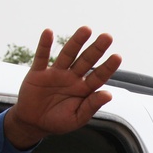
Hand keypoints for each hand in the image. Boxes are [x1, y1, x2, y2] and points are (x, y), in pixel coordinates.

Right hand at [4, 27, 121, 148]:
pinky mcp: (38, 73)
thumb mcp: (77, 118)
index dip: (108, 67)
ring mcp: (56, 73)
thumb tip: (109, 94)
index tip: (118, 56)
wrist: (34, 123)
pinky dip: (44, 45)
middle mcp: (72, 78)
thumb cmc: (58, 121)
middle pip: (86, 60)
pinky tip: (49, 32)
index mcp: (84, 89)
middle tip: (107, 36)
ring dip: (76, 42)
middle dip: (96, 49)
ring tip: (86, 29)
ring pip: (68, 54)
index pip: (99, 76)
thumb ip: (92, 106)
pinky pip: (41, 57)